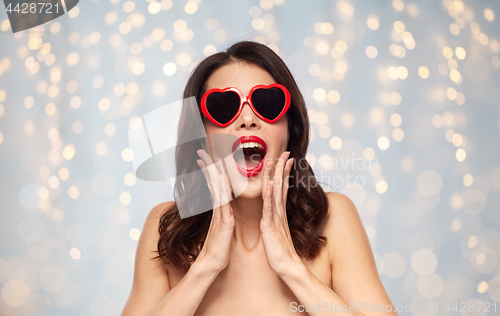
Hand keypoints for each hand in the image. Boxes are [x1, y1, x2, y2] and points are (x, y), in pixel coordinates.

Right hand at [195, 149, 234, 273]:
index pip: (214, 186)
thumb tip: (223, 209)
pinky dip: (222, 190)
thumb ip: (222, 217)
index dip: (210, 172)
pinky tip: (221, 180)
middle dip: (207, 167)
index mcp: (219, 210)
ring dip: (213, 174)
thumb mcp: (223, 229)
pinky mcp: (224, 222)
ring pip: (217, 190)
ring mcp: (219, 215)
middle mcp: (218, 209)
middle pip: (213, 183)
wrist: (212, 265)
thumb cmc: (218, 248)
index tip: (205, 159)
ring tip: (210, 159)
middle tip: (200, 152)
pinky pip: (223, 204)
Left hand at [260, 151, 301, 275]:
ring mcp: (275, 217)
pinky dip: (271, 194)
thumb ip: (276, 219)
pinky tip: (272, 182)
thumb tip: (275, 212)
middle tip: (285, 152)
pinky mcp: (270, 225)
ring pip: (275, 192)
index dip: (283, 172)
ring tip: (277, 160)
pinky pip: (270, 207)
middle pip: (280, 185)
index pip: (281, 187)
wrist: (286, 266)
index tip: (285, 159)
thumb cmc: (280, 250)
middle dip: (282, 168)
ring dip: (276, 175)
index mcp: (278, 212)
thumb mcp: (276, 231)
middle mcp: (278, 212)